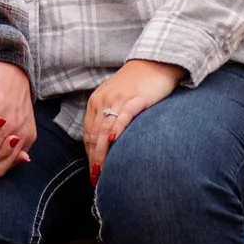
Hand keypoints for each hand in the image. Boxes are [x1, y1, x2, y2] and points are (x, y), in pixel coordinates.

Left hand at [84, 56, 182, 180]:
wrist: (156, 62)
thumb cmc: (137, 85)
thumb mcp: (117, 99)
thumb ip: (110, 118)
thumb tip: (108, 144)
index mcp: (96, 102)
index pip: (88, 134)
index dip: (89, 155)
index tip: (93, 173)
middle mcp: (103, 100)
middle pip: (94, 135)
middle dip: (94, 160)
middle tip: (96, 180)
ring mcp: (118, 99)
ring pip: (105, 130)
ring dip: (102, 153)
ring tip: (102, 171)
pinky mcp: (135, 98)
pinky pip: (123, 116)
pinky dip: (117, 129)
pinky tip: (114, 141)